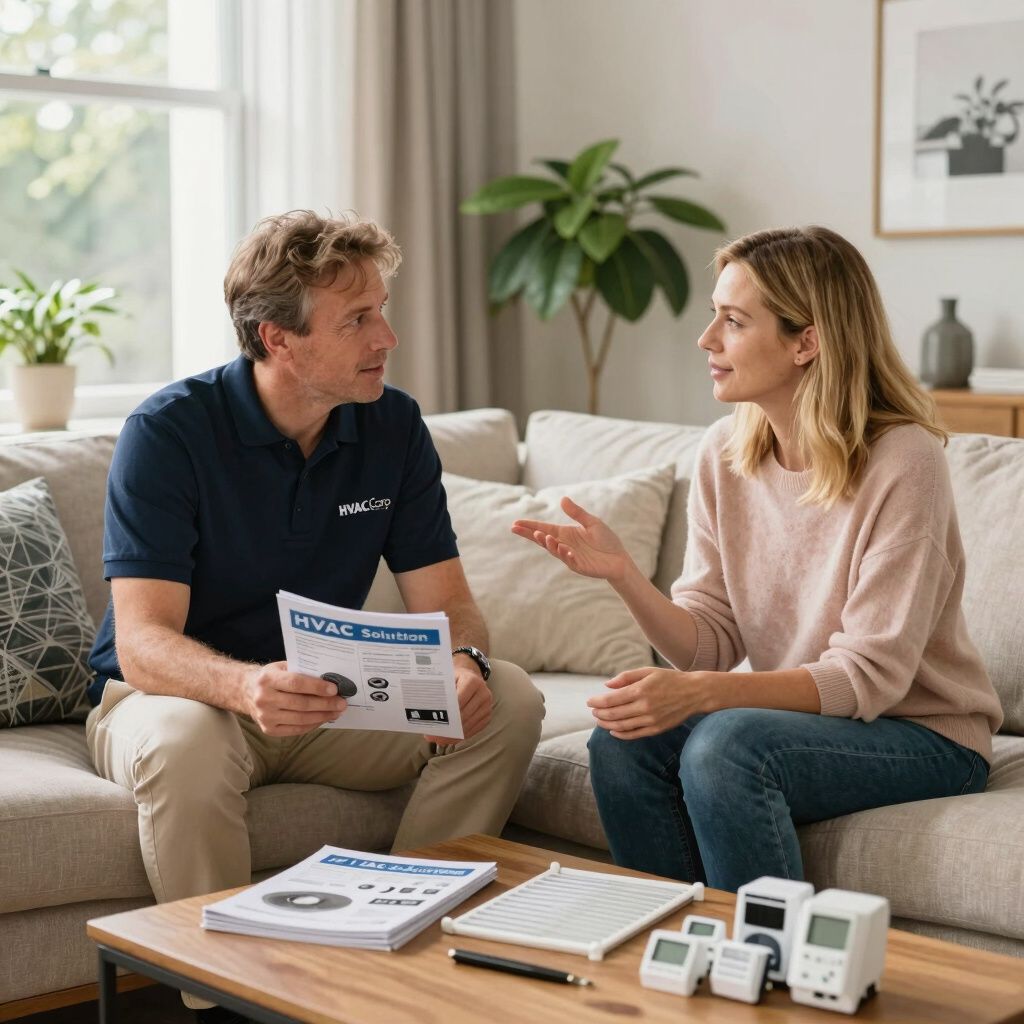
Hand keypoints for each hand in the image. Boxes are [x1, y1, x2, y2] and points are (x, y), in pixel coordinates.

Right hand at [242, 661, 346, 735]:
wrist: (246, 692)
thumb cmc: (271, 677)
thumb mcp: (282, 667)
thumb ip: (302, 670)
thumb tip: (330, 677)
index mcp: (267, 679)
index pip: (296, 683)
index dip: (317, 687)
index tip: (335, 689)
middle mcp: (264, 699)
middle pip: (301, 704)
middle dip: (325, 704)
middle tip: (342, 703)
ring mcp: (265, 717)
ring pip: (300, 719)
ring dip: (323, 716)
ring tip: (337, 712)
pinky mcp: (268, 730)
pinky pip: (296, 729)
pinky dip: (313, 725)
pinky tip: (323, 719)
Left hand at [424, 663, 492, 742]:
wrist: (470, 677)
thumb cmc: (455, 680)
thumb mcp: (447, 679)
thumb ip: (441, 692)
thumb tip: (430, 710)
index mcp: (472, 681)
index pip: (460, 699)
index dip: (449, 711)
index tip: (436, 722)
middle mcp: (483, 693)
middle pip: (465, 714)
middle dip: (449, 726)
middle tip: (434, 735)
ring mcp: (487, 706)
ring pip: (469, 724)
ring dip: (454, 734)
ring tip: (439, 739)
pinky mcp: (487, 716)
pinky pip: (475, 730)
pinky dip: (462, 736)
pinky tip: (450, 739)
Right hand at [511, 496, 632, 582]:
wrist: (619, 559)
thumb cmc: (606, 540)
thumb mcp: (592, 523)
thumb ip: (577, 513)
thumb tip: (562, 499)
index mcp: (566, 533)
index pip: (544, 528)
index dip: (530, 526)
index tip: (515, 523)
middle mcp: (564, 545)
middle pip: (543, 539)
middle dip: (530, 534)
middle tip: (517, 528)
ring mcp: (570, 556)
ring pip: (554, 550)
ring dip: (547, 543)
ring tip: (542, 536)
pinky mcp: (579, 566)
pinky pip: (569, 561)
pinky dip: (566, 555)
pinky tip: (564, 549)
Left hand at [588, 667, 718, 738]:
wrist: (695, 693)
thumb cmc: (670, 679)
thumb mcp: (648, 672)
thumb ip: (627, 677)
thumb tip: (607, 685)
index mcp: (641, 690)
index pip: (611, 700)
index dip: (597, 702)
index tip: (589, 702)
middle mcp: (644, 707)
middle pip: (614, 714)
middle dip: (599, 713)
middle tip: (593, 711)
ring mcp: (651, 720)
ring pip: (622, 726)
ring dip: (607, 724)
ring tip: (599, 720)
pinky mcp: (657, 729)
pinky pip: (634, 735)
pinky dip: (621, 734)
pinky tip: (613, 731)